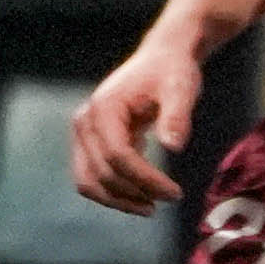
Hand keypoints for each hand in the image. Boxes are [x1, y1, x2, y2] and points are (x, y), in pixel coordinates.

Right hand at [71, 22, 204, 212]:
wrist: (161, 58)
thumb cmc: (171, 71)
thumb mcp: (180, 88)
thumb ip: (176, 116)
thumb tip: (173, 147)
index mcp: (103, 108)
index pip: (117, 156)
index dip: (145, 179)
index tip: (175, 192)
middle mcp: (85, 122)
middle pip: (101, 173)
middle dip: (135, 193)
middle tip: (171, 198)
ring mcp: (84, 134)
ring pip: (89, 181)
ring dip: (119, 199)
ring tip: (152, 205)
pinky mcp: (90, 142)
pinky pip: (93, 176)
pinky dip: (114, 190)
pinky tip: (143, 189)